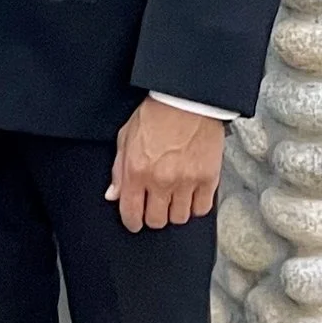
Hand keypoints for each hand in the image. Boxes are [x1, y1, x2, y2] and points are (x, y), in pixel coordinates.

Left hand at [107, 99, 224, 233]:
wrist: (187, 100)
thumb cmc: (155, 115)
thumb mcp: (125, 138)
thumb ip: (118, 170)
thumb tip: (113, 195)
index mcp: (136, 171)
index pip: (131, 213)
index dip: (132, 222)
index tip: (134, 222)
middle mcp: (160, 180)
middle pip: (156, 220)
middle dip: (152, 217)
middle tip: (154, 207)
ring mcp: (186, 181)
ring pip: (179, 218)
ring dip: (174, 212)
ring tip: (172, 200)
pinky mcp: (208, 179)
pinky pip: (201, 209)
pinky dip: (195, 207)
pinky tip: (190, 196)